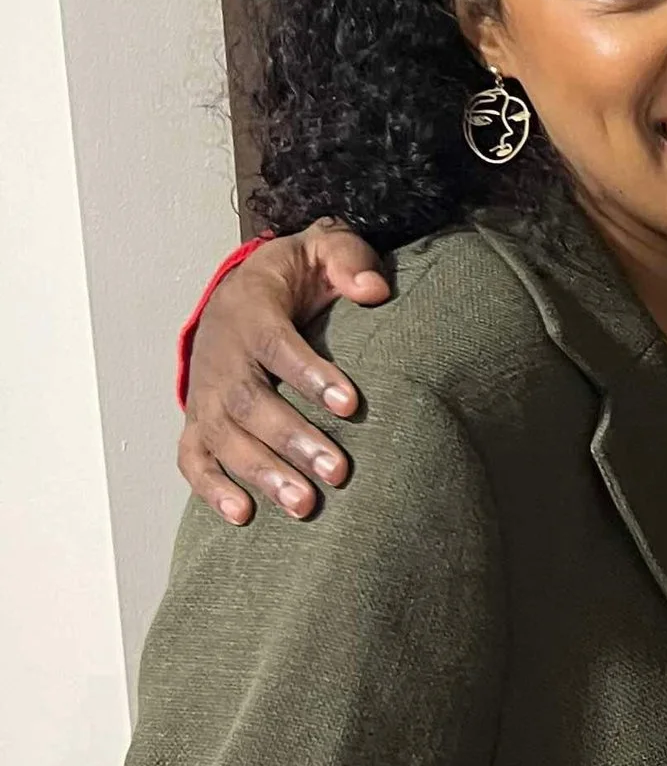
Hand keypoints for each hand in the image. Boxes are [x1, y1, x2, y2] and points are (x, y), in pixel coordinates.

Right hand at [178, 222, 390, 524]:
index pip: (278, 345)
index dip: (311, 375)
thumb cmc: (293, 279)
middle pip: (249, 402)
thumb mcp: (324, 250)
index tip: (351, 404)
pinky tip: (242, 515)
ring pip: (224, 437)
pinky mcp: (198, 422)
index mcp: (251, 311)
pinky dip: (212, 488)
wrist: (241, 295)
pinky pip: (193, 459)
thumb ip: (350, 260)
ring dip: (263, 473)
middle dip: (292, 440)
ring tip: (305, 505)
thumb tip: (374, 290)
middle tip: (338, 472)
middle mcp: (222, 356)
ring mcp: (205, 394)